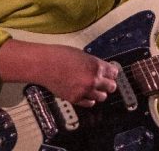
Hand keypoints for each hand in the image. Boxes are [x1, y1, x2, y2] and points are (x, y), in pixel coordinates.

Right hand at [0, 40, 118, 106]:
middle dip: (109, 84)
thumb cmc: (59, 56)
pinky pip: (89, 103)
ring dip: (100, 93)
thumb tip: (100, 69)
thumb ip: (93, 63)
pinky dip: (90, 100)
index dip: (112, 73)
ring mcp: (85, 90)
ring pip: (102, 97)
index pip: (114, 72)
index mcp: (96, 65)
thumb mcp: (82, 55)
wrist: (44, 64)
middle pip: (111, 86)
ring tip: (95, 89)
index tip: (111, 74)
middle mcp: (93, 79)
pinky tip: (87, 96)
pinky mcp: (75, 99)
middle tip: (106, 83)